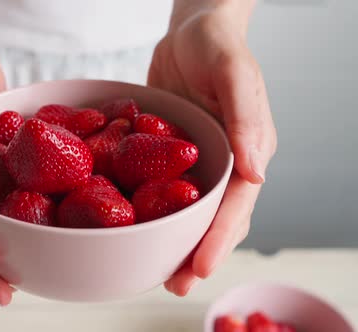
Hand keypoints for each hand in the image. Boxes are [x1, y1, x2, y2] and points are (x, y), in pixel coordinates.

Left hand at [148, 6, 276, 295]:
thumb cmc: (217, 46)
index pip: (236, 205)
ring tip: (153, 272)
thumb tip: (256, 172)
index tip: (199, 267)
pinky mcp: (167, 157)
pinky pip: (158, 188)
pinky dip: (148, 210)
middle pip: (212, 219)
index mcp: (247, 152)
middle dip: (196, 254)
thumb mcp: (234, 72)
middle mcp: (222, 165)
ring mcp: (193, 164)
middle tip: (175, 285)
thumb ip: (247, 116)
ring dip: (172, 242)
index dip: (219, 238)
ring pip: (185, 211)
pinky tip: (128, 227)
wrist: (189, 34)